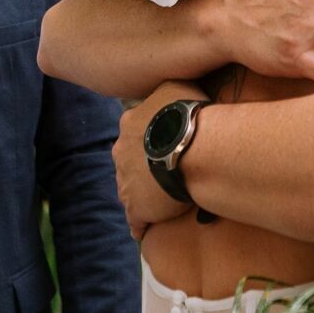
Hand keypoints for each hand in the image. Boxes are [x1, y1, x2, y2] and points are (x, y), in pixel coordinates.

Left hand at [114, 81, 207, 237]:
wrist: (192, 147)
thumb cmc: (188, 113)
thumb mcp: (176, 84)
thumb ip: (167, 87)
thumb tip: (170, 88)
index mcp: (130, 122)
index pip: (136, 130)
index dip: (150, 137)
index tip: (165, 142)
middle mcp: (121, 151)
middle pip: (129, 160)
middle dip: (142, 165)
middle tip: (165, 169)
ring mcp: (125, 181)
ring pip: (130, 188)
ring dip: (143, 192)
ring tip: (161, 198)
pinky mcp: (136, 207)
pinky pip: (136, 219)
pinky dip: (140, 223)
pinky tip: (146, 229)